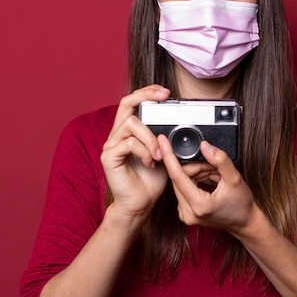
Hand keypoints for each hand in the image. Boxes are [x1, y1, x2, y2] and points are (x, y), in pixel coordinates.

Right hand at [100, 85, 170, 222]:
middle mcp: (117, 134)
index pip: (133, 102)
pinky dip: (144, 150)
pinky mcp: (108, 157)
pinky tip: (150, 162)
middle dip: (146, 95)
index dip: (147, 92)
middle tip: (165, 97)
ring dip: (151, 137)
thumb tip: (187, 126)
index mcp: (129, 131)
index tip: (166, 91)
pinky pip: (128, 142)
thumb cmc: (151, 180)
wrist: (140, 204)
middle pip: (126, 103)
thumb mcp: (166, 155)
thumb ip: (168, 140)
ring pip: (131, 123)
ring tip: (160, 154)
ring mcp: (111, 145)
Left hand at [158, 136, 256, 232]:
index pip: (177, 176)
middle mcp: (188, 212)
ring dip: (196, 172)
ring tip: (214, 175)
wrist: (244, 222)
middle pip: (180, 177)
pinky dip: (194, 179)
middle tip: (214, 166)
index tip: (163, 142)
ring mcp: (185, 214)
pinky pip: (183, 188)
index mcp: (199, 205)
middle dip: (196, 166)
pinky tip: (207, 180)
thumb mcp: (235, 178)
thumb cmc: (241, 204)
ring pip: (181, 181)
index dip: (169, 156)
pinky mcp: (184, 212)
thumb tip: (204, 146)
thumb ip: (220, 160)